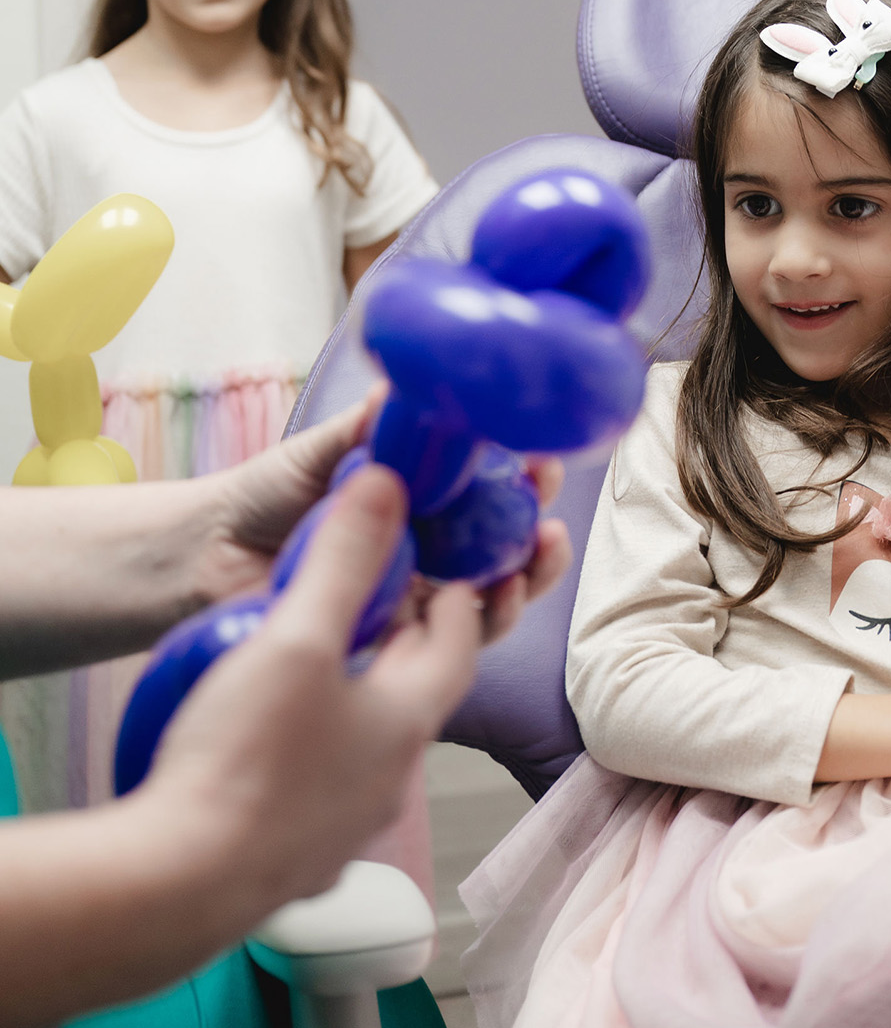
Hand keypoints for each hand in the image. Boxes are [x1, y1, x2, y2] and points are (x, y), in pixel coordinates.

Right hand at [140, 462, 560, 915]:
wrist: (178, 884)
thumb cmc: (246, 758)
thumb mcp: (296, 638)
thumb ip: (345, 560)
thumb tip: (388, 484)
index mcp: (410, 720)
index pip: (462, 642)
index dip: (460, 597)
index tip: (448, 565)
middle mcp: (392, 779)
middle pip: (416, 693)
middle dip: (406, 644)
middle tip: (383, 601)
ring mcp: (346, 826)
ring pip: (369, 746)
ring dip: (358, 701)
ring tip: (323, 664)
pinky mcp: (298, 858)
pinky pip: (319, 792)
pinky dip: (314, 753)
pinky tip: (274, 740)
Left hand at [195, 389, 570, 631]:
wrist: (205, 554)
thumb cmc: (264, 497)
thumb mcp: (325, 452)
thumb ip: (371, 428)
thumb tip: (404, 386)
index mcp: (422, 499)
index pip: (493, 492)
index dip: (526, 481)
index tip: (542, 460)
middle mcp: (429, 550)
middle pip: (506, 550)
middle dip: (541, 539)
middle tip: (548, 520)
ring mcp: (413, 598)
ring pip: (489, 598)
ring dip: (524, 582)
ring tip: (529, 563)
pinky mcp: (392, 640)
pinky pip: (448, 638)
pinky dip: (479, 620)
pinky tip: (486, 598)